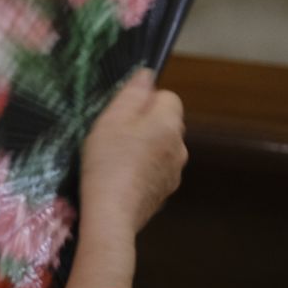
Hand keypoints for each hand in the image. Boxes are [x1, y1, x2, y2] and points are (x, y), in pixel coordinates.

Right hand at [79, 68, 187, 235]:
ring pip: (161, 147)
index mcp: (168, 124)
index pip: (168, 96)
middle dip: (144, 124)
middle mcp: (180, 146)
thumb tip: (147, 74)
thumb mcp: (111, 120)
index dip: (144, 100)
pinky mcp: (165, 192)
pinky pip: (157, 170)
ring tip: (116, 159)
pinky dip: (143, 170)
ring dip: (144, 147)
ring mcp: (175, 172)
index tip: (120, 114)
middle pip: (165, 123)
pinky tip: (122, 178)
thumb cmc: (108, 161)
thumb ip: (132, 94)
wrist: (112, 213)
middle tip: (114, 135)